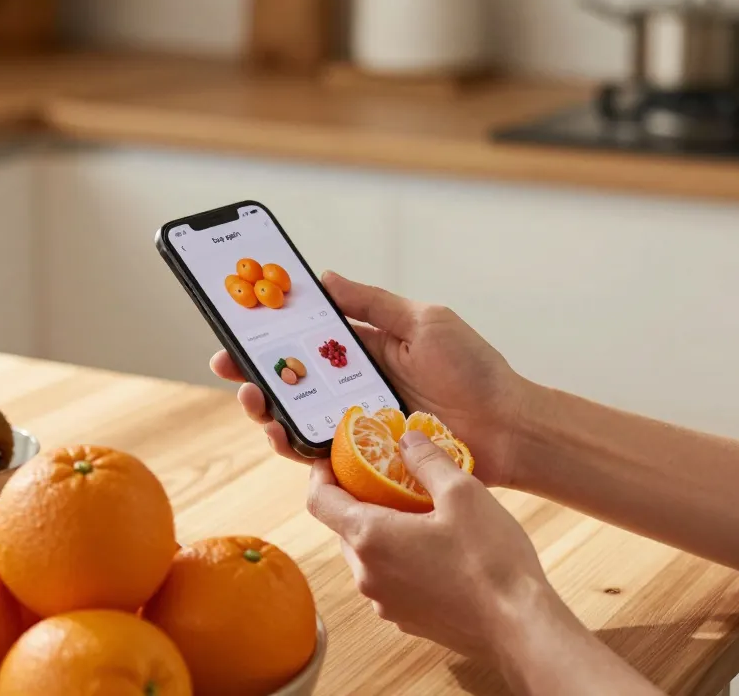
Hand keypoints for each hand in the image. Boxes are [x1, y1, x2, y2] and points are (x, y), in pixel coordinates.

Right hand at [210, 271, 526, 486]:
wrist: (509, 427)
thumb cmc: (474, 370)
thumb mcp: (424, 321)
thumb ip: (372, 304)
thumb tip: (322, 278)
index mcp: (367, 350)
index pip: (307, 339)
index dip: (270, 334)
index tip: (235, 324)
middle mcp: (356, 387)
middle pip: (292, 381)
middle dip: (254, 373)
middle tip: (229, 367)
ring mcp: (359, 425)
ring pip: (298, 419)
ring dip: (267, 410)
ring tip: (253, 400)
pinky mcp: (366, 460)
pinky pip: (321, 455)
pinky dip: (296, 446)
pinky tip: (282, 434)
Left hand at [306, 430, 569, 665]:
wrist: (519, 627)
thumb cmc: (491, 559)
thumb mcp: (463, 493)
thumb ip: (428, 460)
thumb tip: (407, 440)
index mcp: (370, 538)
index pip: (320, 501)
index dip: (321, 474)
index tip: (334, 459)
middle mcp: (367, 575)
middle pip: (344, 528)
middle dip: (359, 501)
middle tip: (388, 479)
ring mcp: (385, 603)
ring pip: (367, 556)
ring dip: (381, 532)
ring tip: (418, 513)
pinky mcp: (407, 620)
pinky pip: (389, 580)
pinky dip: (399, 559)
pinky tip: (436, 550)